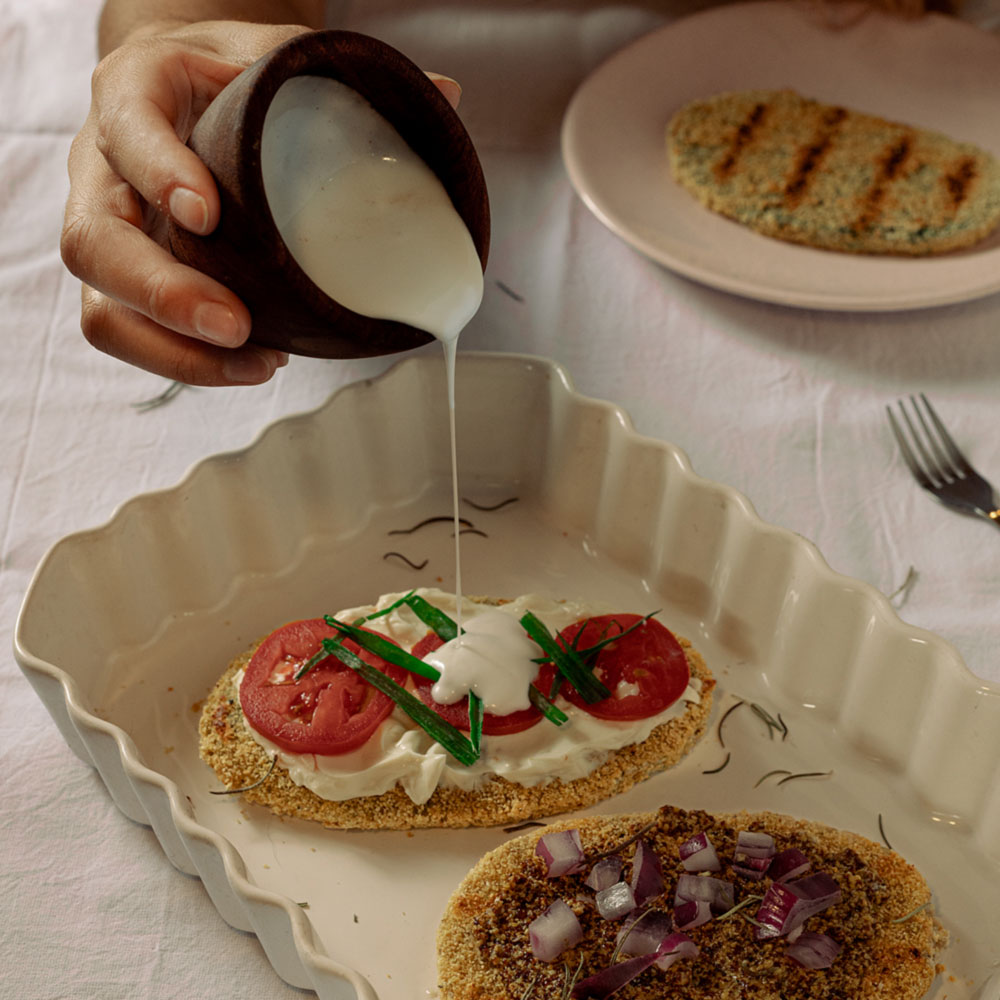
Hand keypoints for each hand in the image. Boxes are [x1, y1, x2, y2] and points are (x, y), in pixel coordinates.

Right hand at [62, 20, 314, 385]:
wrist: (183, 89)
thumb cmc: (227, 76)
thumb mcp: (274, 55)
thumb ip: (345, 75)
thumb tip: (447, 95)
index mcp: (136, 93)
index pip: (126, 126)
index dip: (159, 171)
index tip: (208, 211)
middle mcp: (104, 168)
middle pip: (94, 244)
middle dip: (164, 295)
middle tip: (236, 324)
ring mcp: (111, 232)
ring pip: (103, 307)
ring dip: (174, 350)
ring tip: (255, 361)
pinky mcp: (125, 281)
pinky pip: (134, 333)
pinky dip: (188, 361)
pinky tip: (253, 361)